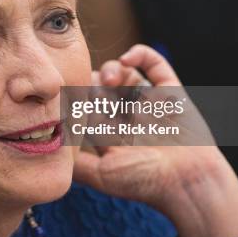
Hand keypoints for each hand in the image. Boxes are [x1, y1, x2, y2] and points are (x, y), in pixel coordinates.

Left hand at [74, 45, 237, 236]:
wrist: (188, 182)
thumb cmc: (145, 182)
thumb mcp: (101, 174)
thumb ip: (76, 162)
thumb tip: (49, 147)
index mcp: (111, 133)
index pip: (86, 106)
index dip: (76, 96)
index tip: (70, 95)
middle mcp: (128, 115)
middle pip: (102, 86)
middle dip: (92, 81)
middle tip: (90, 86)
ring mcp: (148, 102)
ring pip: (124, 73)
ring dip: (111, 68)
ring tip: (109, 77)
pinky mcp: (171, 91)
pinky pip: (155, 64)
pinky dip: (140, 54)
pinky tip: (127, 58)